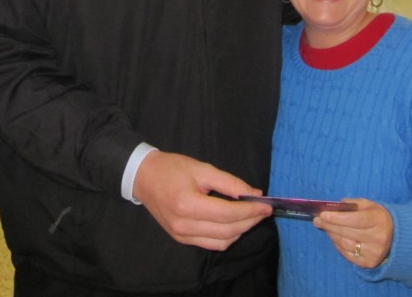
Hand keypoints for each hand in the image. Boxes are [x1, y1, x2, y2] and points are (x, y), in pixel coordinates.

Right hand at [132, 151, 272, 249]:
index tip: (267, 205)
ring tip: (250, 216)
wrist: (143, 177)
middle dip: (250, 221)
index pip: (228, 214)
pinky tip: (234, 223)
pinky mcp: (181, 239)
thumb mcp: (202, 168)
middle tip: (263, 210)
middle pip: (228, 230)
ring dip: (241, 230)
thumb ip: (230, 183)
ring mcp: (182, 235)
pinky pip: (211, 244)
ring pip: (222, 241)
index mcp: (189, 204)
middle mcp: (185, 225)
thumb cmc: (172, 168)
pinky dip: (227, 236)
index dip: (251, 211)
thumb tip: (254, 195)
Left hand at [315, 199, 392, 267]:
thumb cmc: (377, 217)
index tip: (323, 214)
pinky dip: (338, 245)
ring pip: (345, 244)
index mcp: (379, 220)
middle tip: (317, 220)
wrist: (395, 236)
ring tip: (324, 226)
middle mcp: (378, 238)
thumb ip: (352, 204)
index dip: (338, 218)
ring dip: (332, 234)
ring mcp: (374, 252)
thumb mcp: (368, 205)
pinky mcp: (369, 263)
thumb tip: (333, 207)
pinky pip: (347, 254)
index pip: (356, 220)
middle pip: (348, 232)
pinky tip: (334, 237)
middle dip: (329, 225)